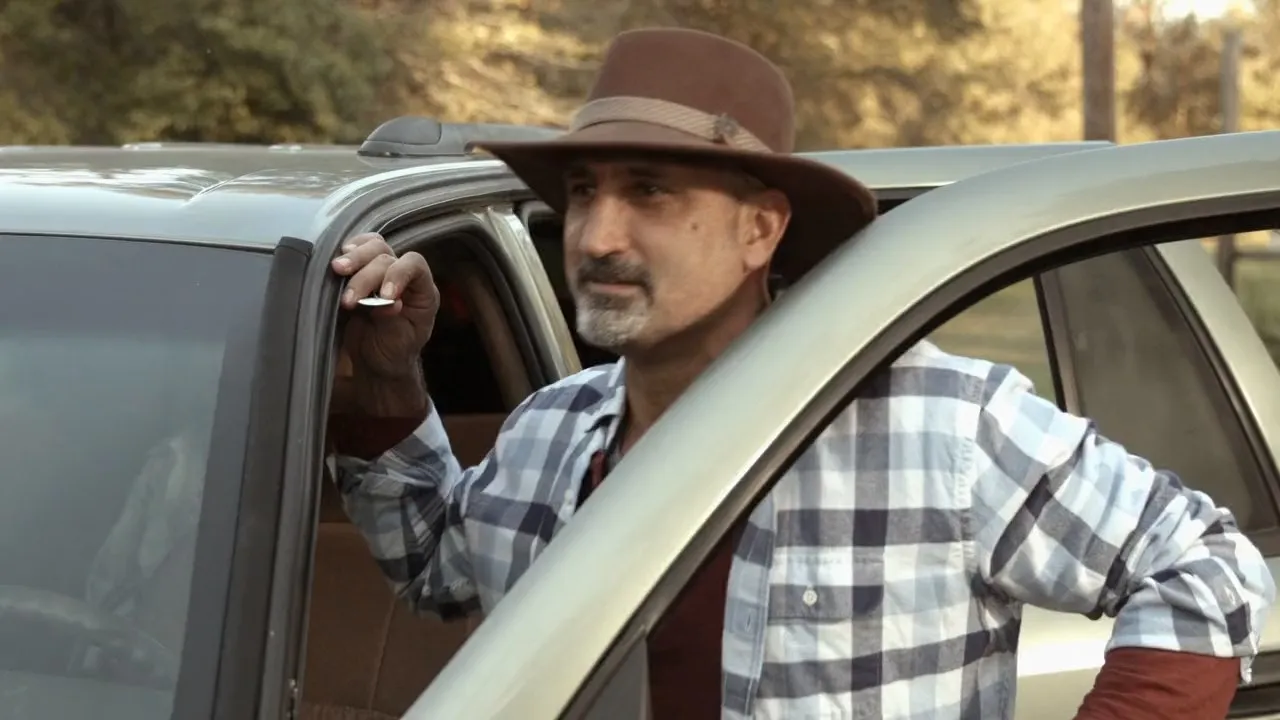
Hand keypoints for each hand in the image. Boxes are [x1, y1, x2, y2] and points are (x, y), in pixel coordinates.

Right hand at [329, 233, 438, 415]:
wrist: (374, 360)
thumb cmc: (393, 352)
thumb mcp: (397, 343)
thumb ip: (393, 321)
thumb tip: (389, 303)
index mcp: (422, 291)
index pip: (415, 265)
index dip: (398, 274)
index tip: (383, 296)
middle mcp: (403, 276)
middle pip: (386, 255)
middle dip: (366, 275)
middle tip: (349, 300)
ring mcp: (381, 271)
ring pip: (371, 247)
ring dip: (353, 258)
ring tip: (336, 270)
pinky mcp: (359, 272)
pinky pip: (356, 250)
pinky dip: (346, 252)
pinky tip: (335, 263)